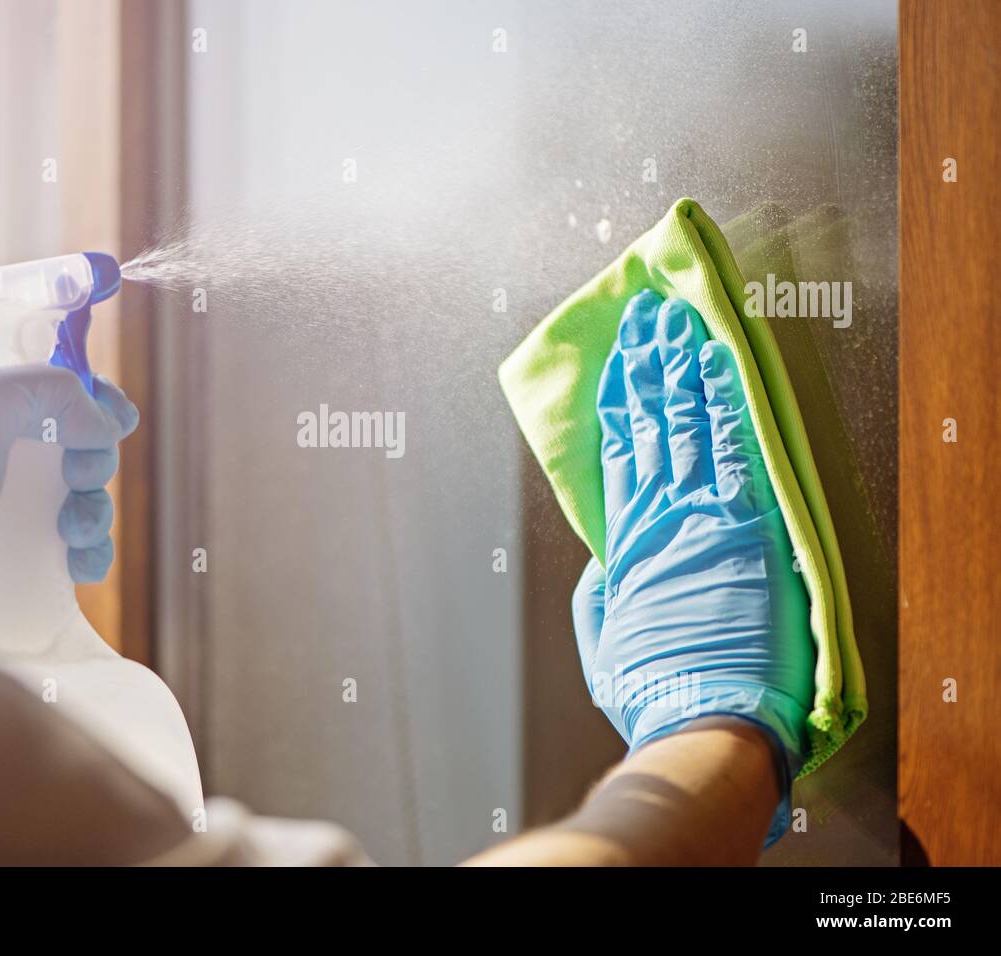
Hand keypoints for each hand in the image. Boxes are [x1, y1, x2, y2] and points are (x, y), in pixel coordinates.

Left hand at [0, 366, 137, 629]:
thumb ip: (53, 390)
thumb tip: (103, 424)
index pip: (54, 387)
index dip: (95, 400)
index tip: (118, 421)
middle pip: (78, 445)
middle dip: (95, 462)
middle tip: (78, 479)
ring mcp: (0, 507)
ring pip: (80, 499)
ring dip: (96, 512)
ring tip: (75, 533)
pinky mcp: (9, 558)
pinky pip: (70, 549)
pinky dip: (89, 553)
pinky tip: (80, 566)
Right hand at [570, 290, 812, 839]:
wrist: (706, 715)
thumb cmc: (653, 691)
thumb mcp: (604, 640)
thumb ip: (601, 592)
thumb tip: (603, 560)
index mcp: (627, 544)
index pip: (621, 457)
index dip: (620, 407)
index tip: (617, 366)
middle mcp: (662, 518)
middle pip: (655, 429)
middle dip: (650, 372)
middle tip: (648, 321)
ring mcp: (706, 516)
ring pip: (693, 427)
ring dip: (686, 373)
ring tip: (680, 327)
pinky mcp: (749, 525)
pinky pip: (737, 450)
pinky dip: (728, 406)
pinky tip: (721, 369)